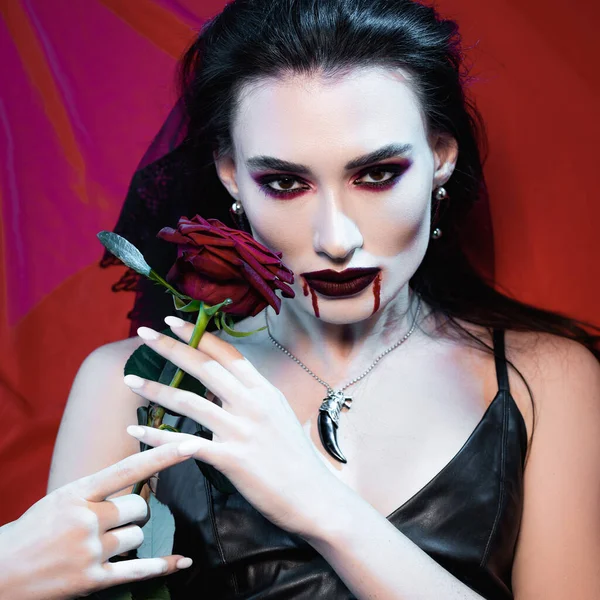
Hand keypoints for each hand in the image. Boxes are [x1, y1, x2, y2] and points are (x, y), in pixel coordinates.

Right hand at [0, 442, 197, 599]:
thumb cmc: (32, 531)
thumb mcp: (60, 500)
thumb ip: (95, 492)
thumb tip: (134, 481)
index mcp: (77, 493)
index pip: (128, 469)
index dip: (162, 456)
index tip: (190, 444)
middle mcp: (86, 520)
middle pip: (138, 507)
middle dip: (134, 513)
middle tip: (114, 520)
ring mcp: (90, 551)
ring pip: (138, 536)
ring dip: (130, 540)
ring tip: (101, 545)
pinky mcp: (92, 580)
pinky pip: (139, 570)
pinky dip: (163, 565)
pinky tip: (183, 562)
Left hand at [125, 321, 342, 537]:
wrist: (314, 495)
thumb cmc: (295, 456)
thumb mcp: (279, 414)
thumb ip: (252, 396)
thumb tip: (225, 384)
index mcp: (264, 390)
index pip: (227, 353)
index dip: (199, 335)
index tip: (173, 321)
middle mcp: (253, 404)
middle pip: (205, 367)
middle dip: (171, 348)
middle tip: (143, 334)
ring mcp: (242, 430)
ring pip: (190, 402)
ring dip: (156, 390)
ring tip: (130, 381)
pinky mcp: (232, 459)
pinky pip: (187, 444)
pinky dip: (158, 438)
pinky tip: (137, 433)